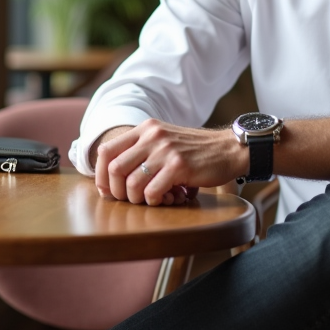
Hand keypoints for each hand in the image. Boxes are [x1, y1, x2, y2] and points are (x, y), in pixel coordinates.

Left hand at [94, 119, 247, 205]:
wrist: (229, 149)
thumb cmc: (196, 151)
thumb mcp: (166, 141)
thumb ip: (142, 150)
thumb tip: (111, 178)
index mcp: (146, 128)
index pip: (106, 150)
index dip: (100, 175)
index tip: (107, 190)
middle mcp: (152, 136)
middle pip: (114, 169)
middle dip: (117, 191)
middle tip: (129, 200)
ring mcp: (165, 150)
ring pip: (131, 183)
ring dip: (137, 199)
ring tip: (151, 200)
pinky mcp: (179, 166)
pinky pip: (152, 192)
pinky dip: (155, 201)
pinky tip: (167, 198)